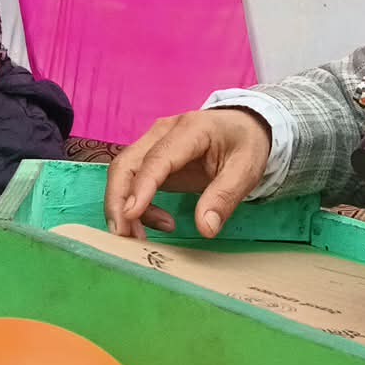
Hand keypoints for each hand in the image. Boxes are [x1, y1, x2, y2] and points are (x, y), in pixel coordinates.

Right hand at [104, 110, 272, 239]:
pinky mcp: (151, 159)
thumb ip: (225, 197)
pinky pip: (133, 182)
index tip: (131, 215)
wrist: (245, 126)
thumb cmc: (245, 143)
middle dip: (118, 202)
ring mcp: (153, 144)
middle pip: (126, 164)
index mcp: (190, 130)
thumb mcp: (246, 170)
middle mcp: (163, 133)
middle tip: (125, 237)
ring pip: (123, 174)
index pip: (157, 159)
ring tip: (143, 237)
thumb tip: (205, 229)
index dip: (141, 187)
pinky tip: (162, 223)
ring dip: (123, 207)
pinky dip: (138, 207)